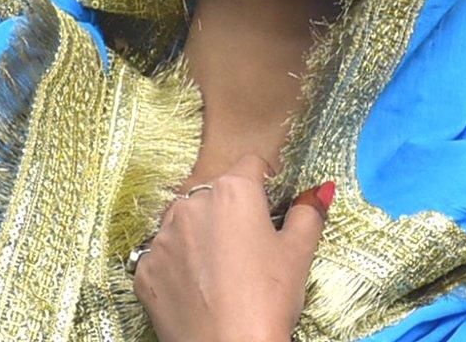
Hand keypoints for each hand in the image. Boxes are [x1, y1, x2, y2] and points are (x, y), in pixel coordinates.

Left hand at [132, 155, 332, 341]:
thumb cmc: (268, 300)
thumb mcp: (299, 254)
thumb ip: (309, 213)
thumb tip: (321, 189)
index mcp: (233, 192)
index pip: (251, 165)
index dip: (266, 184)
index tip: (271, 209)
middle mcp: (191, 204)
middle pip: (215, 193)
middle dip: (231, 212)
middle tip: (249, 249)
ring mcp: (161, 237)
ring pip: (184, 221)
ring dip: (200, 234)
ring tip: (221, 271)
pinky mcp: (144, 269)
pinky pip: (163, 255)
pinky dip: (178, 265)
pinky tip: (197, 288)